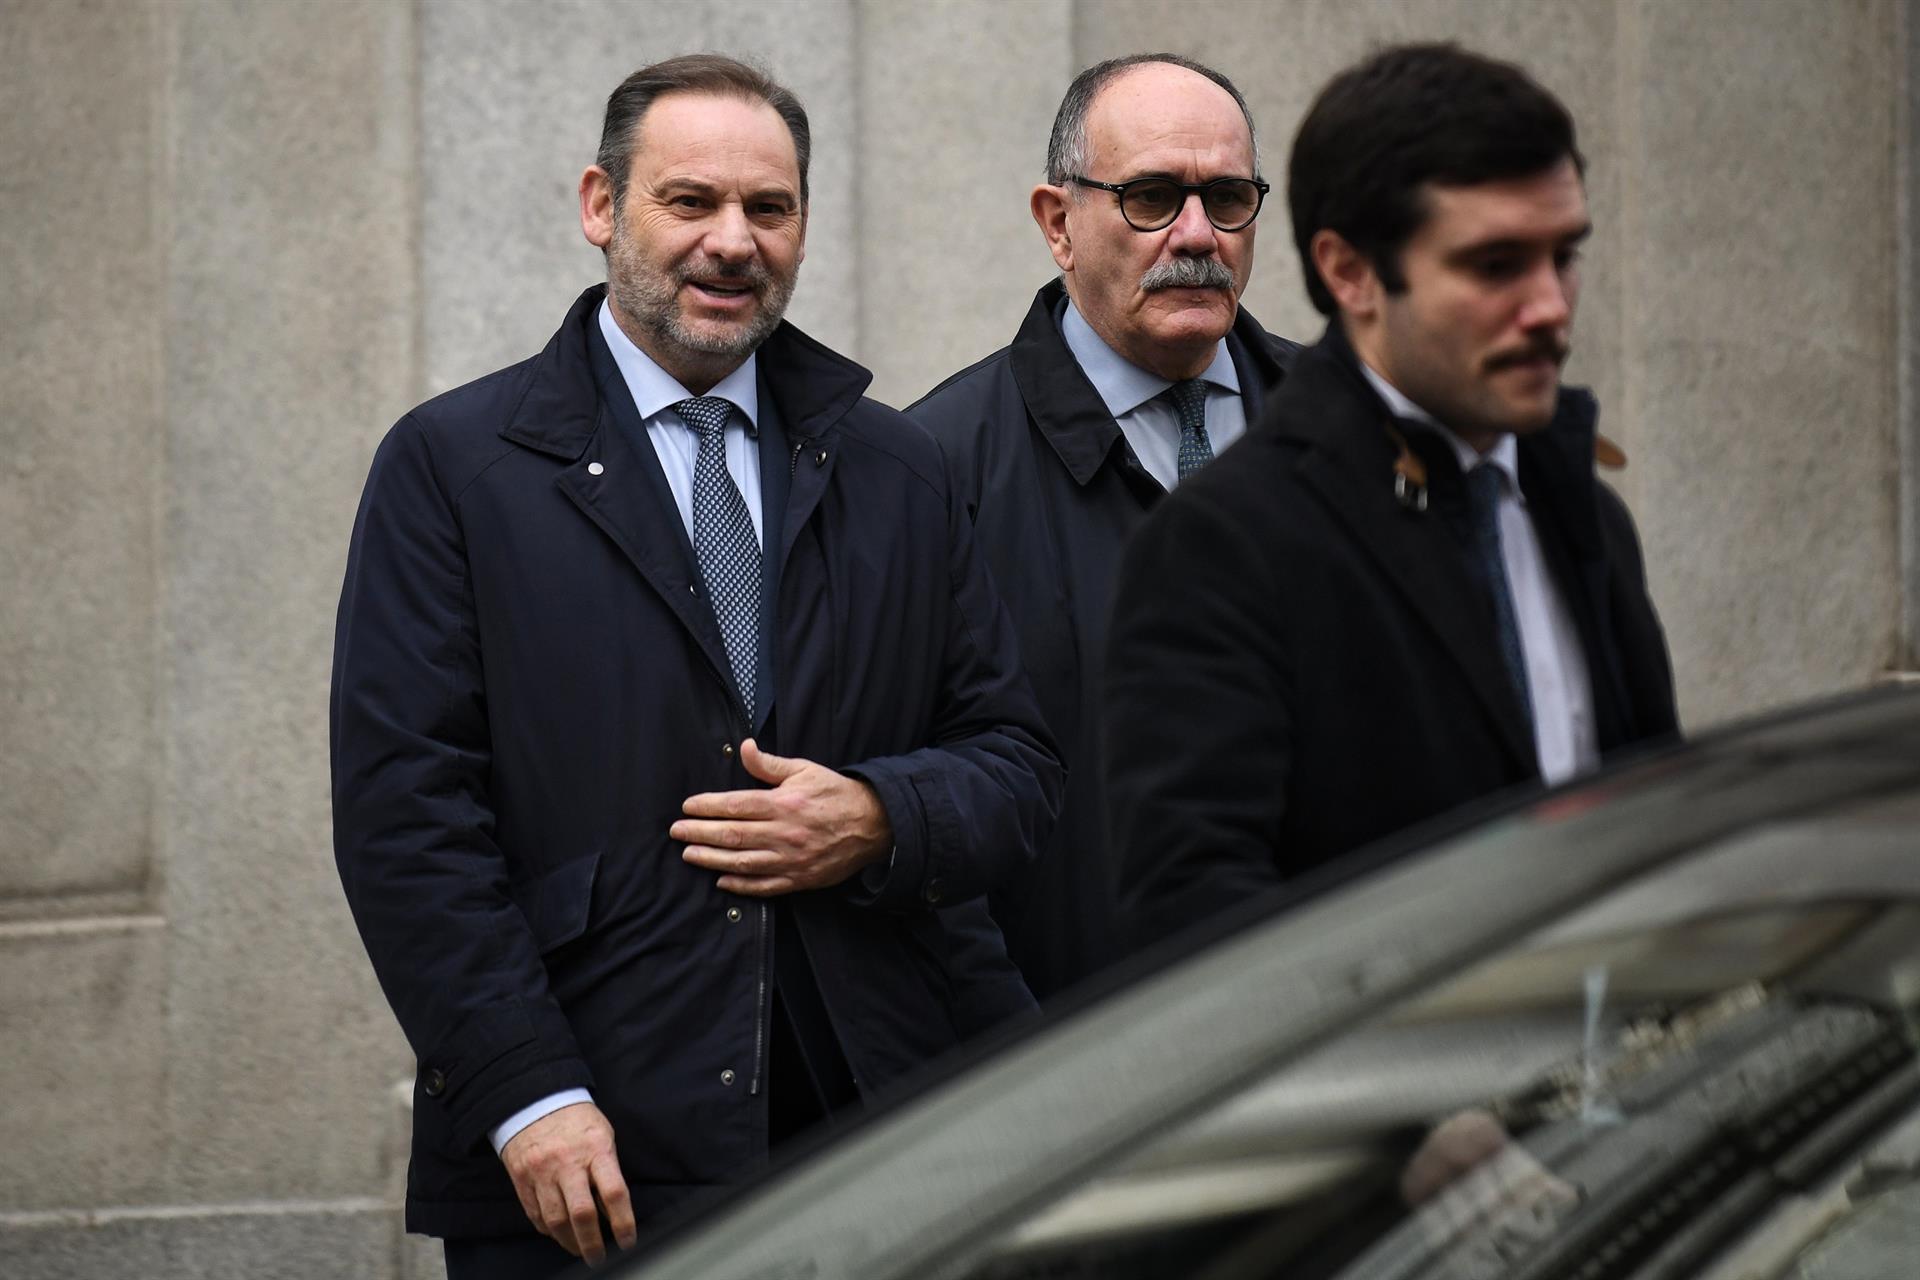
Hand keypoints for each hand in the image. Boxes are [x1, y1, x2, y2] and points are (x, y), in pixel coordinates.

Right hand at [500, 1102, 635, 1264]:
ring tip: (579, 1250)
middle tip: (599, 1258)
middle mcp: (567, 1163)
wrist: (535, 1100)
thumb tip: (613, 1208)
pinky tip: (559, 1233)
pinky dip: (549, 1230)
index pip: (614, 1192)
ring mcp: (541, 1173)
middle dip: (592, 1244)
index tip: (628, 1241)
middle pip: (581, 1214)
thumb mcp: (602, 1134)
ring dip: (570, 1242)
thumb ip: (608, 1169)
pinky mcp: (522, 1180)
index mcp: (595, 1149)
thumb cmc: (576, 1119)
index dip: (623, 1222)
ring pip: (555, 1221)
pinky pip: (536, 1215)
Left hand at [674, 739, 892, 895]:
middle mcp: (784, 833)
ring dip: (712, 859)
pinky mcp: (799, 879)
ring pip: (743, 862)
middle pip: (733, 834)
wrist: (874, 825)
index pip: (736, 805)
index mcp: (784, 804)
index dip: (708, 806)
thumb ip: (770, 764)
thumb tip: (744, 747)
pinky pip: (765, 886)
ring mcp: (791, 859)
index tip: (688, 806)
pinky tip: (721, 881)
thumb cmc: (837, 794)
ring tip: (689, 854)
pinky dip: (741, 885)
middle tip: (677, 831)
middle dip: (700, 832)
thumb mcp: (805, 770)